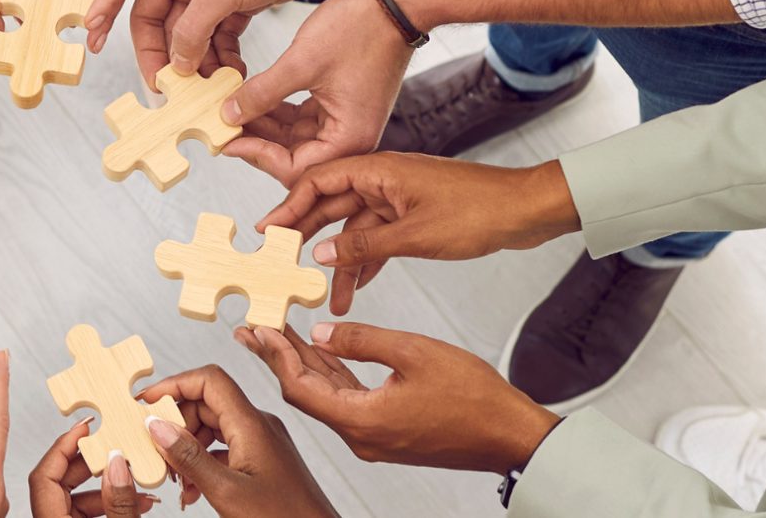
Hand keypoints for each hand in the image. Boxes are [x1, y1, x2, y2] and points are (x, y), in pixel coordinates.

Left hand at [29, 420, 161, 516]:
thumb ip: (119, 504)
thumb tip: (117, 465)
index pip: (43, 476)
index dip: (63, 447)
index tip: (85, 428)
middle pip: (59, 482)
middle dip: (91, 462)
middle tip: (112, 445)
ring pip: (75, 497)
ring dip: (106, 485)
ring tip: (133, 475)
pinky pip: (85, 512)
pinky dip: (108, 503)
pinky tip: (136, 500)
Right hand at [130, 0, 393, 79]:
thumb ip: (192, 31)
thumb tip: (178, 64)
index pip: (145, 17)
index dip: (149, 52)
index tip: (159, 82)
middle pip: (172, 32)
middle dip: (182, 63)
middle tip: (188, 93)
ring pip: (200, 39)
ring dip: (206, 64)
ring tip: (216, 88)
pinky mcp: (240, 1)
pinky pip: (224, 37)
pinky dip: (227, 56)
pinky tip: (234, 73)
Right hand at [135, 366, 338, 517]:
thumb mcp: (226, 492)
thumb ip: (189, 457)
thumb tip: (156, 426)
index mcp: (252, 425)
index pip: (209, 380)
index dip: (174, 385)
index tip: (146, 403)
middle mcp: (259, 426)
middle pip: (206, 404)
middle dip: (176, 424)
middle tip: (155, 451)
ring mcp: (262, 443)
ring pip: (213, 428)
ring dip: (187, 447)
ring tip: (174, 478)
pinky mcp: (262, 461)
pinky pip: (224, 449)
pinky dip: (203, 463)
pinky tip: (192, 489)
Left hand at [215, 0, 412, 186]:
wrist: (394, 2)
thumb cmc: (363, 28)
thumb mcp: (301, 63)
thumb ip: (261, 93)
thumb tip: (228, 115)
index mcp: (351, 138)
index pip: (296, 169)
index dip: (259, 156)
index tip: (228, 142)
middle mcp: (352, 138)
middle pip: (294, 159)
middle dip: (258, 144)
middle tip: (223, 129)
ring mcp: (345, 122)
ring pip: (293, 139)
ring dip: (263, 128)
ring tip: (231, 112)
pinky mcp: (338, 106)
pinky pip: (300, 120)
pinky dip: (276, 113)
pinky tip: (250, 101)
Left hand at [239, 323, 560, 472]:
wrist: (511, 436)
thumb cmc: (475, 399)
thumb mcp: (414, 353)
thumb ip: (362, 340)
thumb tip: (320, 332)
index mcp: (362, 420)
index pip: (301, 387)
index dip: (276, 356)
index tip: (258, 328)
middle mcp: (361, 436)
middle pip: (306, 393)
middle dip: (279, 358)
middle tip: (254, 329)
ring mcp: (374, 437)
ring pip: (326, 397)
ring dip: (304, 365)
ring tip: (278, 335)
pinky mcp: (387, 433)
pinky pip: (348, 401)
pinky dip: (332, 375)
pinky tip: (321, 353)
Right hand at [261, 154, 581, 312]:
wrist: (529, 210)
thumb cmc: (480, 211)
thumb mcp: (415, 235)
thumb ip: (364, 244)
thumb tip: (321, 251)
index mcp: (381, 170)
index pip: (319, 180)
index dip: (290, 205)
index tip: (269, 230)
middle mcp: (385, 179)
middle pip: (332, 204)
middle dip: (307, 235)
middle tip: (281, 262)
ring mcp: (400, 198)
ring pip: (356, 228)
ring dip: (341, 260)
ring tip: (327, 296)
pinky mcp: (415, 215)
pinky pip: (379, 238)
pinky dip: (367, 261)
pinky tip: (356, 287)